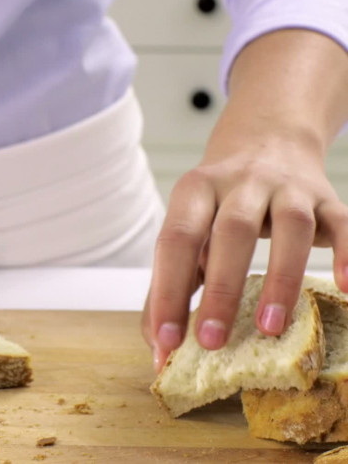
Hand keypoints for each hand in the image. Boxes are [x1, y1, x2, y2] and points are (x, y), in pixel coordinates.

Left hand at [141, 29, 347, 372]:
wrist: (267, 139)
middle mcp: (241, 182)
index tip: (166, 340)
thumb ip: (171, 284)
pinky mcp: (327, 198)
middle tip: (212, 342)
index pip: (176, 241)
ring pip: (289, 227)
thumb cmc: (219, 205)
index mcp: (195, 190)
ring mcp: (287, 188)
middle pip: (231, 232)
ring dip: (280, 279)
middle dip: (220, 290)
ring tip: (269, 328)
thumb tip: (160, 348)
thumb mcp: (189, 229)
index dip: (168, 291)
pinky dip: (347, 254)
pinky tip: (344, 289)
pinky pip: (342, 223)